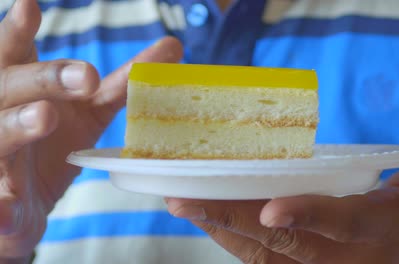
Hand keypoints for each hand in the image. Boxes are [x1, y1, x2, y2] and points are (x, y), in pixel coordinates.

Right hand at [0, 0, 182, 259]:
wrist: (19, 209)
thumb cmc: (51, 149)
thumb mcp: (87, 112)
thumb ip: (122, 83)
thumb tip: (172, 45)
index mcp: (26, 93)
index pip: (17, 56)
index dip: (20, 30)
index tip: (31, 4)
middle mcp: (3, 116)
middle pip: (11, 86)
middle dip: (45, 77)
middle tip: (86, 76)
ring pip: (0, 134)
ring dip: (19, 123)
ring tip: (45, 116)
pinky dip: (0, 204)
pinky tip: (6, 207)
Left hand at [167, 143, 398, 263]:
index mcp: (370, 235)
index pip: (337, 224)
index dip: (306, 215)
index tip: (270, 209)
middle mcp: (334, 260)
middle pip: (279, 244)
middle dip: (232, 220)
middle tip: (185, 199)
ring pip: (257, 254)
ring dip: (218, 227)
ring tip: (182, 202)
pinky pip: (253, 257)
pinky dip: (226, 235)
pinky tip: (201, 214)